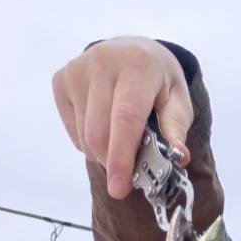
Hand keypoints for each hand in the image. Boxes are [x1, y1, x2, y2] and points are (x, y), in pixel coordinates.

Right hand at [52, 36, 192, 198]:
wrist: (134, 51)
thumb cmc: (159, 82)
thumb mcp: (178, 101)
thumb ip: (176, 129)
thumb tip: (179, 157)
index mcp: (137, 66)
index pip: (125, 118)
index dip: (121, 157)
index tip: (120, 188)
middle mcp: (102, 62)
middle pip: (99, 133)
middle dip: (113, 163)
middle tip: (130, 172)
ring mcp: (76, 70)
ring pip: (84, 136)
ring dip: (103, 153)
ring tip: (121, 138)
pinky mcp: (61, 80)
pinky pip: (73, 130)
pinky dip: (88, 141)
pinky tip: (104, 124)